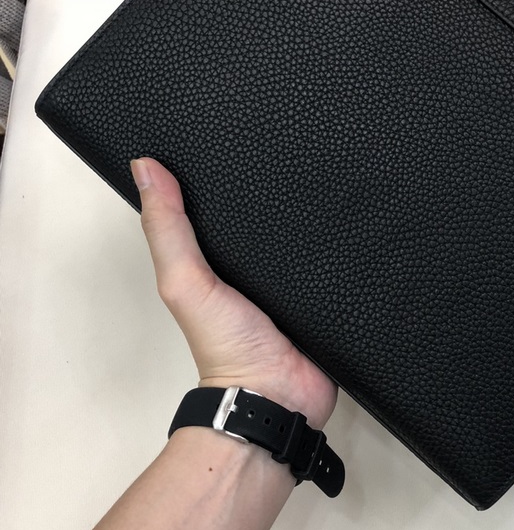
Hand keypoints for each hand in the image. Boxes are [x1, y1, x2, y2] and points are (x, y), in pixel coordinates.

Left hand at [131, 157, 336, 428]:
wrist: (278, 396)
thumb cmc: (227, 346)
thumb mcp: (185, 282)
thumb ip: (168, 231)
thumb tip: (144, 167)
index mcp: (217, 261)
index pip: (216, 207)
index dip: (217, 172)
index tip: (229, 133)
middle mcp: (255, 268)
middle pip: (265, 218)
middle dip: (275, 187)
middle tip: (292, 143)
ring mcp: (292, 281)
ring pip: (303, 235)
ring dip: (312, 212)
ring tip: (329, 165)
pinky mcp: (326, 292)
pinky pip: (334, 258)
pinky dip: (341, 240)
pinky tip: (353, 212)